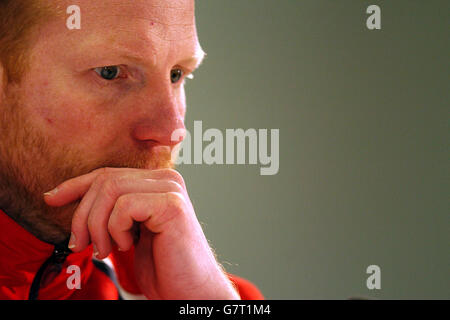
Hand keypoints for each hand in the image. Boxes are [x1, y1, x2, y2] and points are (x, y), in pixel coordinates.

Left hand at [44, 167, 239, 299]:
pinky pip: (124, 206)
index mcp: (156, 182)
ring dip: (98, 226)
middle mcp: (167, 179)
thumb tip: (60, 194)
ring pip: (111, 190)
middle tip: (82, 245)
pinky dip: (116, 230)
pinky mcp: (171, 204)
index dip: (76, 185)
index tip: (51, 198)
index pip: (108, 173)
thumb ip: (108, 209)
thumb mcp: (126, 231)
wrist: (189, 289)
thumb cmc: (161, 264)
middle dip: (83, 215)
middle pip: (106, 180)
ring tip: (106, 250)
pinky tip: (128, 246)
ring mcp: (171, 189)